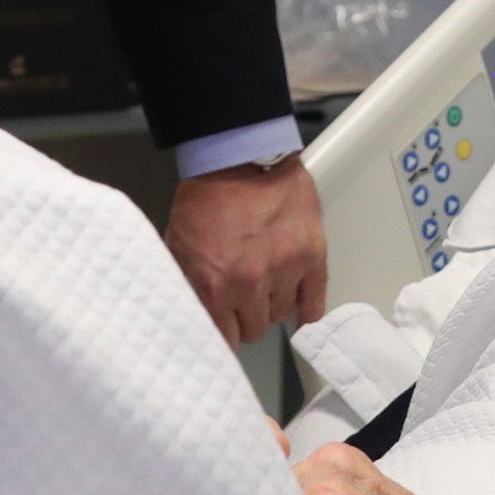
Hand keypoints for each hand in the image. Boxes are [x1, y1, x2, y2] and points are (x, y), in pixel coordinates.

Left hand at [166, 159, 326, 343]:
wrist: (239, 155)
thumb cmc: (207, 195)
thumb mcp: (180, 245)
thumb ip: (190, 285)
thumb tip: (195, 315)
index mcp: (215, 284)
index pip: (224, 339)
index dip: (223, 336)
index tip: (224, 333)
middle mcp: (251, 283)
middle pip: (254, 329)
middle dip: (246, 316)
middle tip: (242, 298)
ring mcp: (285, 268)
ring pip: (280, 313)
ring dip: (272, 303)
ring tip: (265, 282)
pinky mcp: (312, 254)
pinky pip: (314, 301)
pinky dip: (307, 309)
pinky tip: (299, 309)